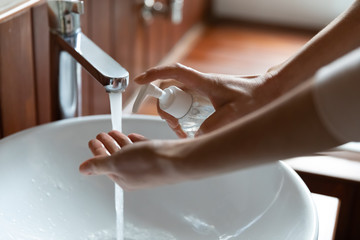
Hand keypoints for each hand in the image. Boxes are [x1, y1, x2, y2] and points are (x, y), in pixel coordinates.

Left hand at [79, 130, 188, 189]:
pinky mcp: (157, 156)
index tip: (92, 141)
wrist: (177, 160)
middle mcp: (134, 173)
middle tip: (100, 136)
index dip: (97, 151)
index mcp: (122, 178)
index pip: (104, 163)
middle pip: (116, 157)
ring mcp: (146, 164)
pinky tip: (132, 137)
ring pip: (128, 152)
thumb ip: (99, 165)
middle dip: (107, 145)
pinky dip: (134, 142)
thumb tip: (83, 169)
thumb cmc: (150, 164)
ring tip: (114, 133)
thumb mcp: (117, 163)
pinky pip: (141, 148)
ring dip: (119, 142)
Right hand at [134, 63, 274, 136]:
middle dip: (166, 109)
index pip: (173, 72)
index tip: (139, 82)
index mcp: (203, 82)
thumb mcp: (233, 114)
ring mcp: (201, 91)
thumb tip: (195, 138)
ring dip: (175, 116)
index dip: (153, 75)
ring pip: (177, 100)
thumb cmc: (254, 97)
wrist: (267, 91)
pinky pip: (186, 105)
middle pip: (170, 92)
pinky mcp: (205, 98)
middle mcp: (199, 84)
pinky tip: (192, 131)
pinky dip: (183, 117)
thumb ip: (213, 127)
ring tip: (184, 133)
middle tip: (175, 128)